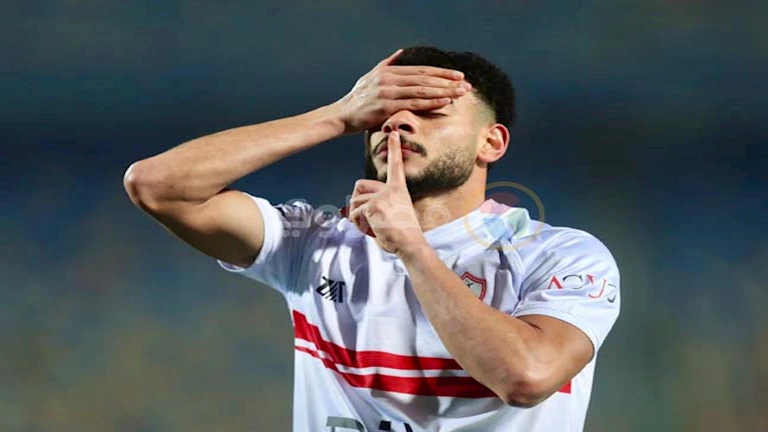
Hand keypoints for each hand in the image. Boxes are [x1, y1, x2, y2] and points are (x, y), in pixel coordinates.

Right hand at [332, 49, 470, 134]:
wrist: (341, 115)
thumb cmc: (356, 99)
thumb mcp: (370, 76)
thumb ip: (387, 63)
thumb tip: (400, 51)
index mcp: (389, 72)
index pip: (421, 70)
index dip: (441, 72)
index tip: (458, 75)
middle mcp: (389, 79)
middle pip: (425, 79)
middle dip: (448, 82)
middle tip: (466, 85)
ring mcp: (388, 92)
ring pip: (422, 90)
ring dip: (443, 91)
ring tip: (460, 93)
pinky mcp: (386, 107)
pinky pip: (413, 104)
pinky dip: (431, 102)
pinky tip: (444, 102)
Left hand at [348, 132, 427, 254]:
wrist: (410, 243)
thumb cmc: (403, 232)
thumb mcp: (396, 211)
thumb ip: (382, 202)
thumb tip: (361, 206)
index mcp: (398, 189)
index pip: (395, 165)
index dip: (394, 149)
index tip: (394, 133)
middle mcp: (390, 189)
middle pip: (359, 185)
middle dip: (356, 200)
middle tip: (368, 215)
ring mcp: (381, 197)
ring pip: (354, 202)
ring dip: (358, 217)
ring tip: (374, 226)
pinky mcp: (374, 206)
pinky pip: (354, 214)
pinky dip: (358, 224)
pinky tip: (372, 229)